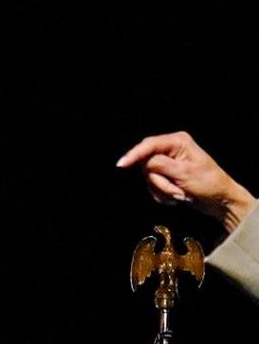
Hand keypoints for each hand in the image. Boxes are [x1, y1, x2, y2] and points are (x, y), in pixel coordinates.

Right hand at [117, 131, 256, 232]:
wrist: (222, 202)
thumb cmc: (209, 184)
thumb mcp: (185, 173)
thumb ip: (160, 164)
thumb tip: (143, 163)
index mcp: (177, 141)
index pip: (148, 145)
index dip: (133, 155)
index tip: (121, 165)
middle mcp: (170, 149)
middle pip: (146, 163)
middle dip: (159, 182)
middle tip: (177, 192)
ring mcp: (168, 163)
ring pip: (149, 177)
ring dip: (163, 190)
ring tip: (181, 196)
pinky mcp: (167, 175)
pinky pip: (153, 185)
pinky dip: (163, 194)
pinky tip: (178, 197)